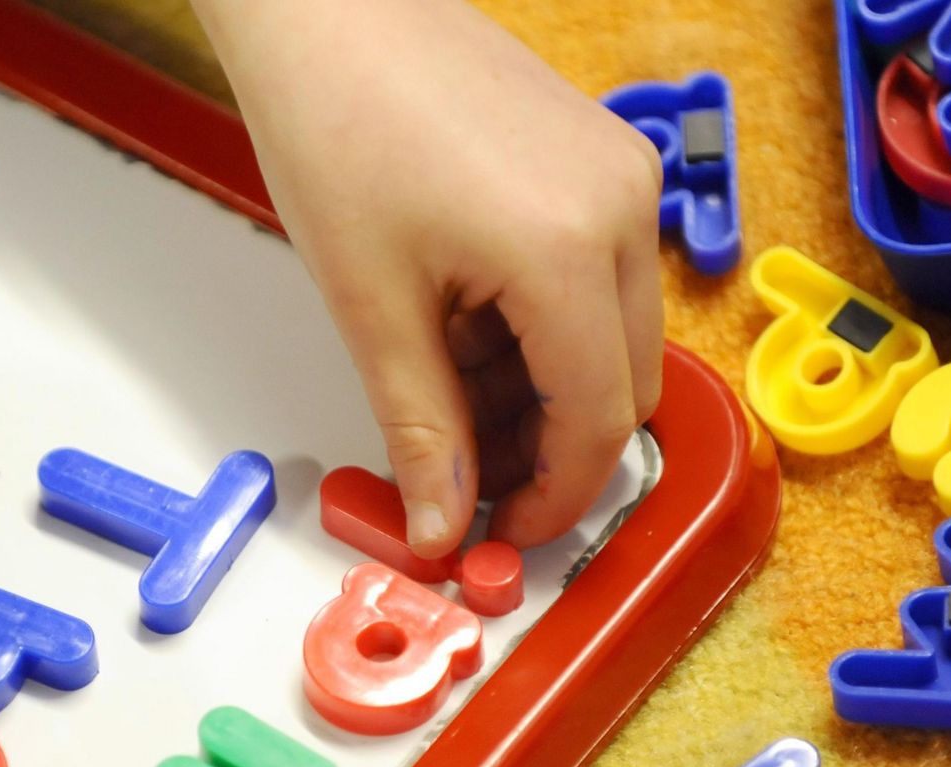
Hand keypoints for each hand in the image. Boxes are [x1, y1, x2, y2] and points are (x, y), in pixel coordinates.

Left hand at [193, 0, 664, 555]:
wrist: (327, 9)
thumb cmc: (336, 122)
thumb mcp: (371, 307)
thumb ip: (421, 428)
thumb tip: (442, 523)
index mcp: (567, 250)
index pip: (597, 420)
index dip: (553, 497)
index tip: (501, 531)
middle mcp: (620, 207)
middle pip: (623, 383)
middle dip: (548, 446)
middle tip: (464, 474)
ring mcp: (619, 175)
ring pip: (612, 334)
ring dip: (541, 387)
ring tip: (441, 385)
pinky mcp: (600, 157)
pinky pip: (597, 274)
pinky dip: (540, 324)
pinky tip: (462, 322)